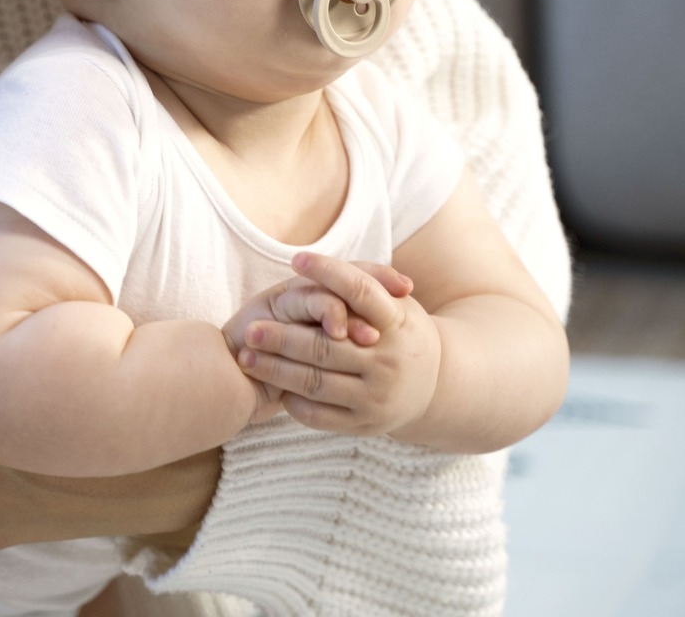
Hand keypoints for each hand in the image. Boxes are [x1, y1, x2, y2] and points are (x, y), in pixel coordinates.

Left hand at [221, 263, 409, 423]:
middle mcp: (388, 361)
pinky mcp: (364, 424)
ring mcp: (376, 397)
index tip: (296, 260)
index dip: (328, 272)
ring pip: (315, 383)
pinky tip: (274, 387)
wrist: (438, 386)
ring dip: (275, 370)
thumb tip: (319, 267)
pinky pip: (319, 415)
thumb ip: (366, 281)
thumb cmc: (402, 332)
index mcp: (398, 323)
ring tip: (247, 359)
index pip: (360, 291)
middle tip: (251, 330)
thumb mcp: (398, 304)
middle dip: (282, 338)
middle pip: (324, 346)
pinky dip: (293, 401)